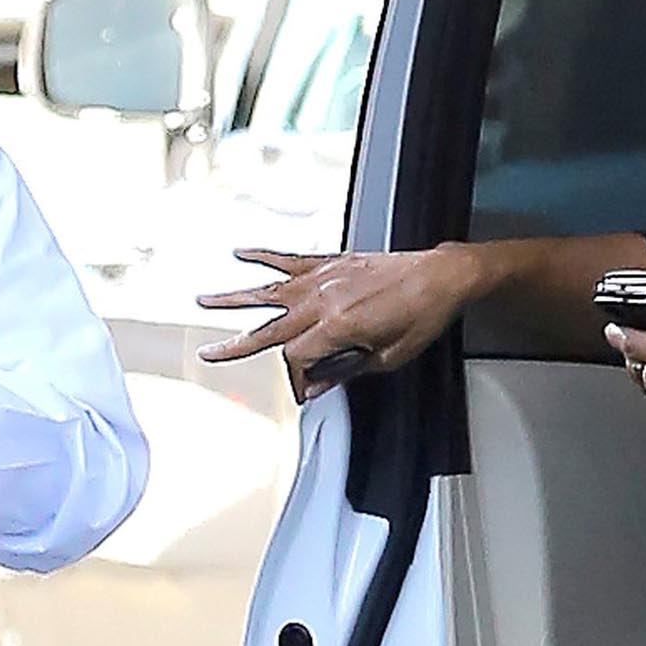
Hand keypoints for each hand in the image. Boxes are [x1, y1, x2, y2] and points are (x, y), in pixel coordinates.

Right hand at [197, 243, 481, 397]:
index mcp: (337, 326)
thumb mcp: (388, 357)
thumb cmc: (422, 316)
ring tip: (204, 301)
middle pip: (270, 327)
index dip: (292, 378)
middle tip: (208, 353)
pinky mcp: (331, 262)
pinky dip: (263, 256)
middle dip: (237, 343)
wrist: (440, 277)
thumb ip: (346, 371)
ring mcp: (324, 277)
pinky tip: (241, 254)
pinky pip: (289, 258)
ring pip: (268, 290)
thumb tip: (316, 386)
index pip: (296, 359)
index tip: (295, 390)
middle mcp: (324, 299)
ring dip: (234, 298)